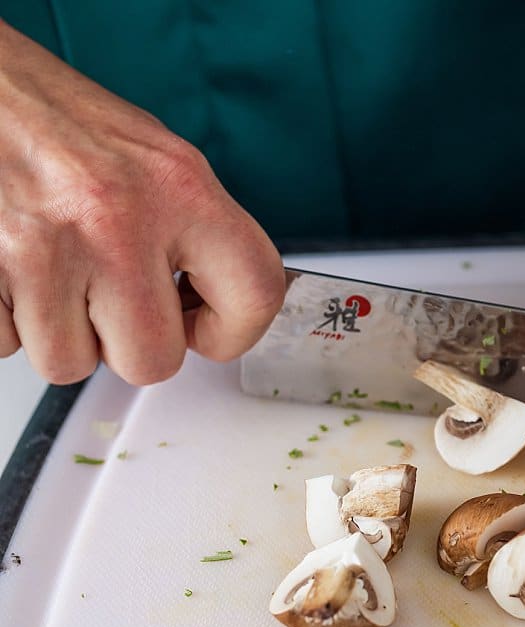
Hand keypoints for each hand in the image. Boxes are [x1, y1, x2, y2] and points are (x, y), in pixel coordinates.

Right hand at [0, 21, 282, 385]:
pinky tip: (18, 275)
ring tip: (57, 276)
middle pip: (153, 360)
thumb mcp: (159, 161)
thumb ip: (200, 235)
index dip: (233, 333)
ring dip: (64, 335)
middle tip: (115, 303)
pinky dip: (9, 322)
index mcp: (180, 188)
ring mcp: (45, 248)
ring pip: (71, 363)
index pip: (256, 295)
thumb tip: (220, 304)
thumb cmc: (62, 122)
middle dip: (131, 346)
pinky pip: (6, 347)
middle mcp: (118, 219)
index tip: (206, 328)